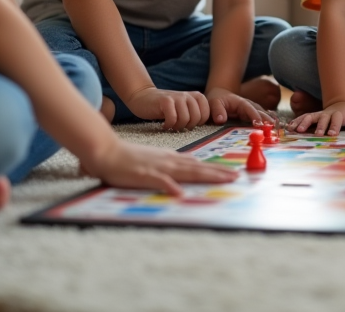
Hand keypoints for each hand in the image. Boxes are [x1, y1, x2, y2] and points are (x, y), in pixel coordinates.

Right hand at [82, 139, 236, 195]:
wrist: (107, 151)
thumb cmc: (129, 159)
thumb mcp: (154, 161)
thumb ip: (169, 168)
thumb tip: (183, 178)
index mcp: (171, 159)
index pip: (197, 164)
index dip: (215, 169)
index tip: (231, 174)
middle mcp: (169, 161)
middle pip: (198, 167)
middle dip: (218, 172)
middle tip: (236, 177)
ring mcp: (158, 167)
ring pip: (186, 172)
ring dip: (205, 175)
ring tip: (222, 180)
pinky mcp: (144, 174)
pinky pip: (159, 181)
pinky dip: (169, 187)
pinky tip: (179, 193)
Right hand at [124, 87, 209, 130]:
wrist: (143, 97)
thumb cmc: (165, 108)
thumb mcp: (183, 109)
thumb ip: (195, 113)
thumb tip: (208, 127)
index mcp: (196, 96)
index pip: (206, 114)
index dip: (197, 124)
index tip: (187, 125)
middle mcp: (188, 95)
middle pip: (197, 118)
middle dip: (187, 127)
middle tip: (178, 127)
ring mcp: (177, 97)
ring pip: (185, 119)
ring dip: (177, 127)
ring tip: (171, 126)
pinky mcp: (165, 100)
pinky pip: (172, 118)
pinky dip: (168, 125)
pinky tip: (164, 125)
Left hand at [203, 87, 275, 126]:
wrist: (220, 96)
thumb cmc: (216, 100)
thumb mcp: (213, 103)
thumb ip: (217, 110)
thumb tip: (221, 120)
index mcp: (241, 102)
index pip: (249, 109)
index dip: (255, 116)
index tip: (259, 124)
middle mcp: (249, 106)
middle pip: (260, 111)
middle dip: (267, 119)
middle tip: (273, 128)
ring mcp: (251, 111)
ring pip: (262, 115)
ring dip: (268, 122)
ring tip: (275, 130)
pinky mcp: (251, 116)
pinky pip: (260, 119)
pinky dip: (265, 124)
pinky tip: (271, 131)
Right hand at [289, 101, 344, 135]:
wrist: (341, 104)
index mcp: (338, 114)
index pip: (336, 119)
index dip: (334, 126)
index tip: (332, 134)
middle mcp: (327, 114)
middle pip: (322, 118)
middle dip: (319, 126)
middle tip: (317, 134)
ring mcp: (318, 115)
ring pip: (309, 117)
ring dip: (303, 123)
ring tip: (296, 130)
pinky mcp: (312, 117)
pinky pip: (303, 118)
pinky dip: (296, 122)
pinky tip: (289, 128)